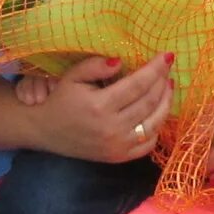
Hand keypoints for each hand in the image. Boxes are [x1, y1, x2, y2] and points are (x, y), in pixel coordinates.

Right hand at [33, 54, 179, 164]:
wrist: (46, 131)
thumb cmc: (61, 100)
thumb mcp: (73, 76)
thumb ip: (95, 65)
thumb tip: (121, 60)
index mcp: (100, 106)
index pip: (138, 84)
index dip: (155, 69)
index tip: (168, 56)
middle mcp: (111, 128)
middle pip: (149, 102)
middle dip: (162, 82)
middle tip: (167, 68)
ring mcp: (117, 146)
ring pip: (154, 123)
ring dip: (166, 102)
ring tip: (167, 86)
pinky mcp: (119, 157)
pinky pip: (148, 143)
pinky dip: (158, 126)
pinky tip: (157, 111)